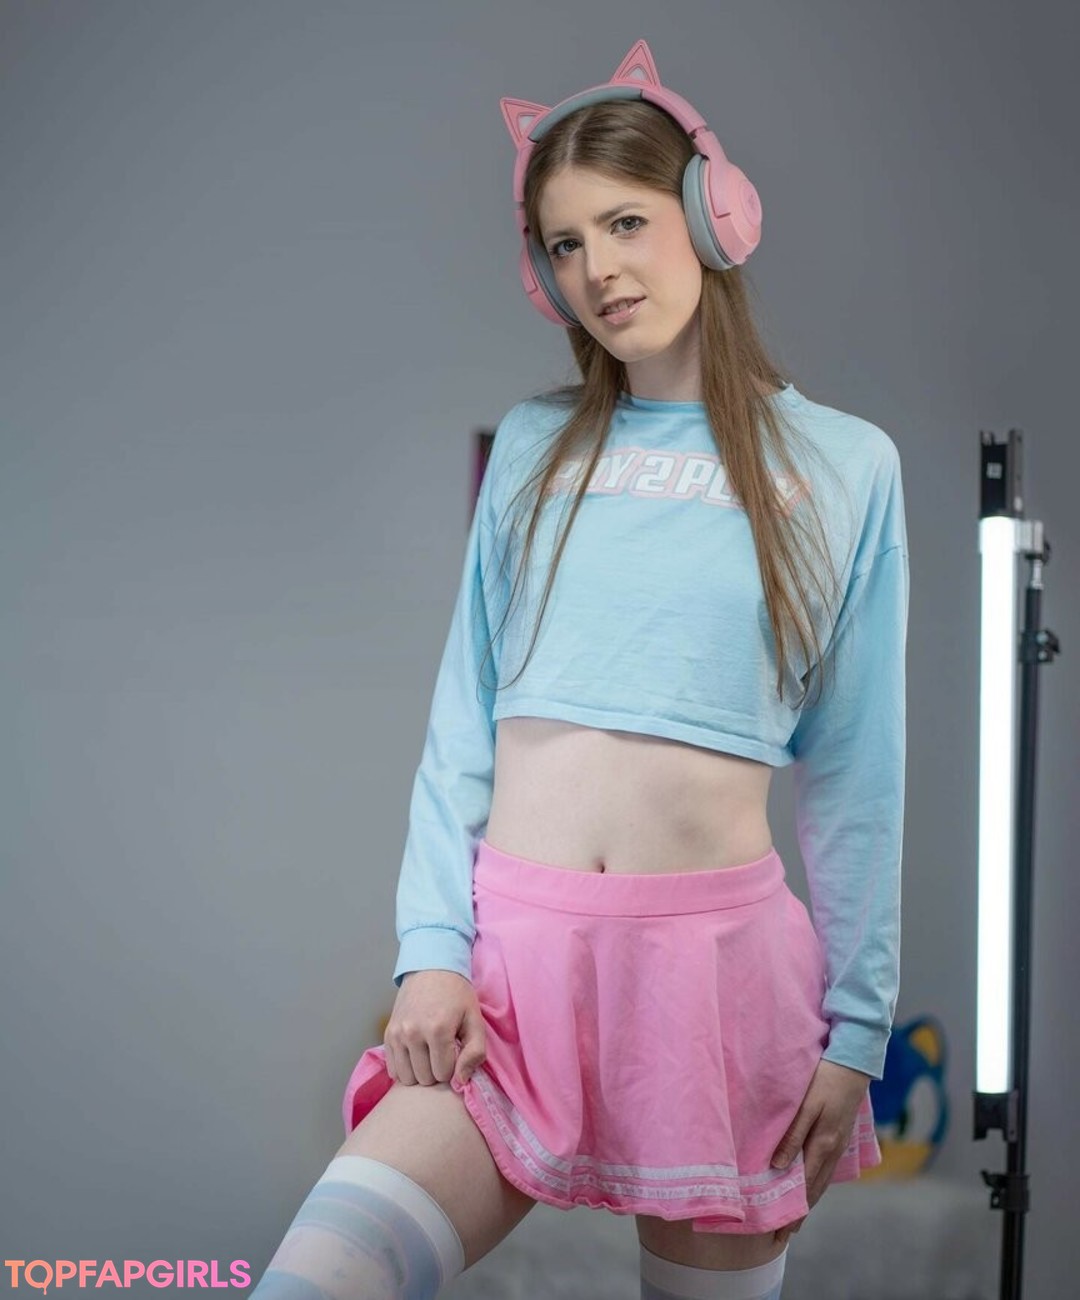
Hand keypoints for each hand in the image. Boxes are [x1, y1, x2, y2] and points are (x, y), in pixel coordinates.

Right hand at [383, 969, 486, 1088]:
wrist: (431, 968)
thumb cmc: (457, 995)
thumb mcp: (475, 1019)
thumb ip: (475, 1052)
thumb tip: (460, 1081)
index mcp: (438, 1030)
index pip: (444, 1074)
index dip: (454, 1068)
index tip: (455, 1052)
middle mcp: (413, 1033)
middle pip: (425, 1079)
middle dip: (437, 1072)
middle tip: (443, 1053)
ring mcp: (397, 1034)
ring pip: (407, 1078)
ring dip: (420, 1073)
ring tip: (430, 1055)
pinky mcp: (388, 1034)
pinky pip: (393, 1070)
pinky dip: (405, 1069)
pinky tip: (416, 1056)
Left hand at [770, 1057, 871, 1246]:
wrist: (854, 1061)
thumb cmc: (825, 1079)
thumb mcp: (806, 1104)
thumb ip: (792, 1135)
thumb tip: (777, 1166)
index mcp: (823, 1144)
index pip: (804, 1188)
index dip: (792, 1212)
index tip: (779, 1233)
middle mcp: (833, 1150)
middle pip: (814, 1190)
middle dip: (799, 1215)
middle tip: (782, 1237)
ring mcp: (839, 1144)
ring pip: (821, 1181)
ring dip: (808, 1202)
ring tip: (795, 1220)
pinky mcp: (840, 1136)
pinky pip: (826, 1169)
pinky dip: (816, 1184)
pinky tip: (810, 1187)